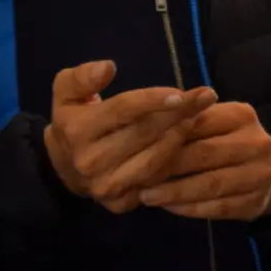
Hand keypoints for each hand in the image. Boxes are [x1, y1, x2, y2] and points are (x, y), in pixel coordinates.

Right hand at [43, 59, 215, 213]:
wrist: (63, 167)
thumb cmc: (73, 120)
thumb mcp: (67, 92)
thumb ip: (83, 77)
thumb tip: (107, 67)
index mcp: (77, 131)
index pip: (122, 110)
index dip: (153, 100)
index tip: (182, 92)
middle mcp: (90, 161)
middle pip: (143, 134)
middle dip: (179, 114)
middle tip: (206, 97)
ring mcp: (105, 186)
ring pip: (154, 161)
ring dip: (180, 138)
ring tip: (198, 117)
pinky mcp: (119, 204)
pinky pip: (155, 182)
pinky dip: (174, 162)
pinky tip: (188, 143)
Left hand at [138, 100, 270, 220]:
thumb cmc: (231, 141)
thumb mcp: (217, 122)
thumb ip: (189, 121)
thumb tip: (147, 126)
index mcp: (241, 116)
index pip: (199, 123)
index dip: (167, 135)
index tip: (138, 146)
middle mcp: (255, 143)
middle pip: (204, 154)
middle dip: (167, 166)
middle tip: (137, 176)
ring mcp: (260, 174)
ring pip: (210, 184)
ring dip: (175, 192)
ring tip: (147, 196)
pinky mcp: (256, 201)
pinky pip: (218, 207)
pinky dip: (190, 208)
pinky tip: (169, 208)